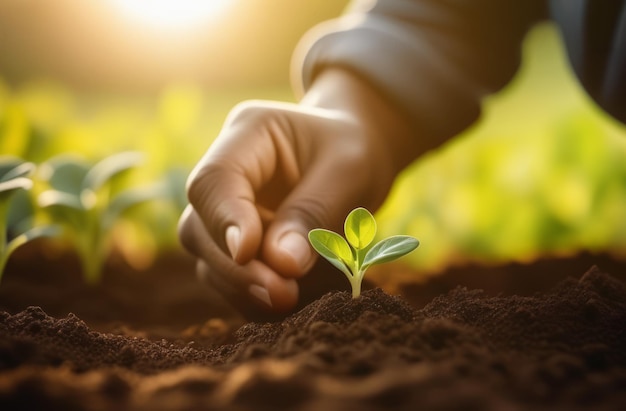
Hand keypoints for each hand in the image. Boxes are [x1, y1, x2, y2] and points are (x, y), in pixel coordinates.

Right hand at [178, 69, 417, 317]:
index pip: (214, 180)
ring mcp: (225, 210)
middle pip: (199, 227)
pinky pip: (229, 280)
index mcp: (248, 133)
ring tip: (294, 296)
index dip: (224, 221)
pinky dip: (254, 297)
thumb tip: (281, 264)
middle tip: (284, 294)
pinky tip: (291, 299)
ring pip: (208, 259)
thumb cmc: (356, 151)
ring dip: (245, 287)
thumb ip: (314, 213)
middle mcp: (227, 172)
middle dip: (237, 269)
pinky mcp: (236, 244)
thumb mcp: (349, 172)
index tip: (248, 255)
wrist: (359, 153)